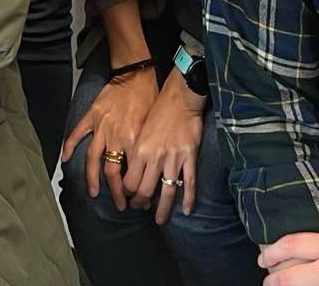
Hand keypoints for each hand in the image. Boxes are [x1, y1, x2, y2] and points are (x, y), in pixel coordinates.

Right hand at [61, 66, 156, 212]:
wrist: (135, 74)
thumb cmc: (149, 98)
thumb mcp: (153, 127)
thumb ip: (146, 149)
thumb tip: (148, 172)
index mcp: (133, 140)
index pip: (131, 173)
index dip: (133, 191)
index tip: (137, 201)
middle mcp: (116, 136)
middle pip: (111, 172)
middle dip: (116, 192)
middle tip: (120, 205)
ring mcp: (101, 127)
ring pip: (93, 159)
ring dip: (92, 179)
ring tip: (94, 193)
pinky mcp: (92, 116)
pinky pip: (77, 133)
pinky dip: (69, 146)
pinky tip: (64, 159)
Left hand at [125, 75, 201, 221]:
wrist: (180, 97)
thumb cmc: (158, 111)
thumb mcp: (140, 129)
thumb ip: (137, 151)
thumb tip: (132, 171)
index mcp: (139, 149)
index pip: (129, 181)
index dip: (128, 193)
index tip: (129, 197)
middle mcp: (154, 157)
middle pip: (145, 190)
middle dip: (141, 203)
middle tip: (141, 209)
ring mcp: (173, 158)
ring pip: (166, 192)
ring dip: (162, 210)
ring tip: (160, 220)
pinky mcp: (189, 157)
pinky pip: (189, 183)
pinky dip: (188, 198)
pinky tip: (187, 210)